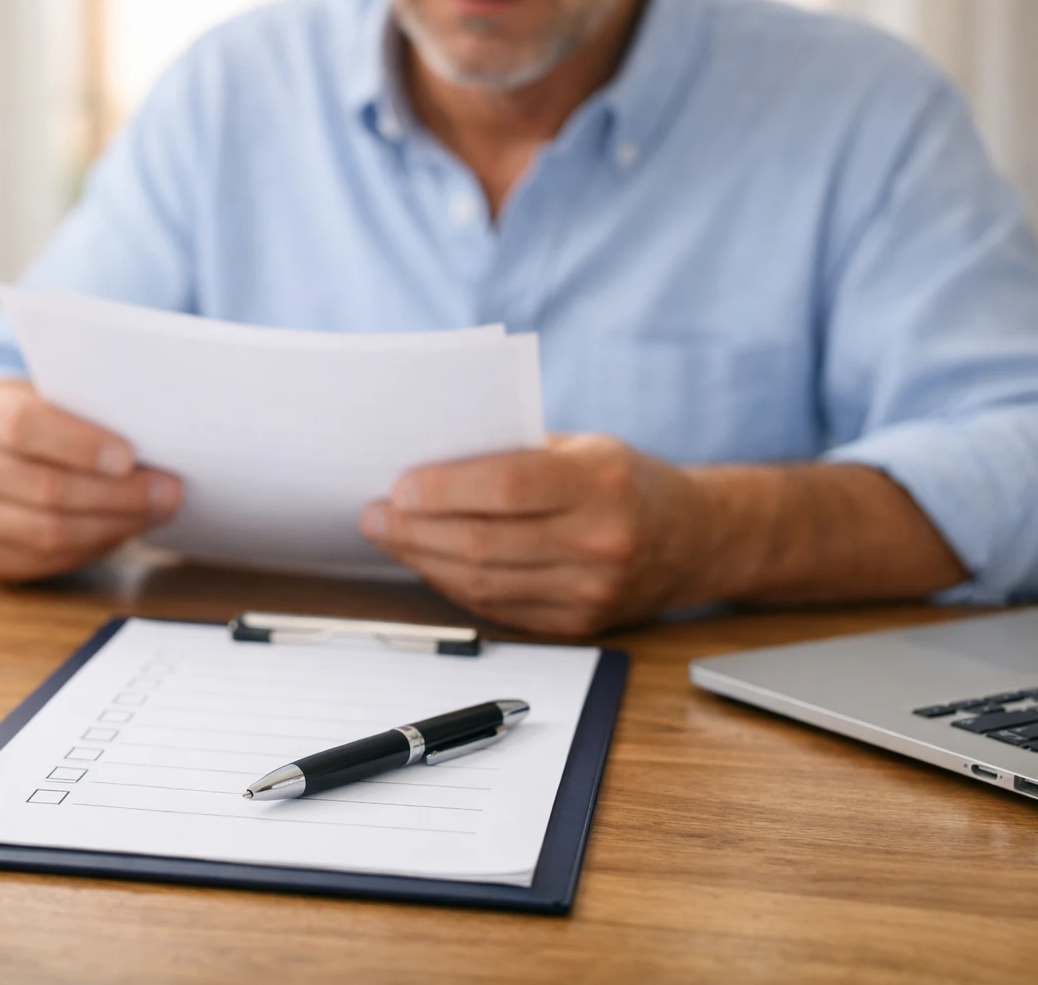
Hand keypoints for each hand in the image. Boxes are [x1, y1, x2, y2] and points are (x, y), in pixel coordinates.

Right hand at [0, 379, 180, 580]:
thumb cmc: (27, 419)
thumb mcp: (42, 395)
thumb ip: (81, 408)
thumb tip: (152, 436)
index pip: (24, 426)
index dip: (79, 444)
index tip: (129, 457)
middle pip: (46, 487)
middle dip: (118, 494)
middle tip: (167, 491)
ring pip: (49, 532)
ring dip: (114, 525)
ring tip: (155, 512)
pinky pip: (46, 560)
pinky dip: (92, 547)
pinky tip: (122, 530)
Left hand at [359, 434, 712, 636]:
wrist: (697, 539)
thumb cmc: (623, 479)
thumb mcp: (582, 445)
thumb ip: (514, 452)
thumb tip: (426, 462)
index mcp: (601, 482)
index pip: (506, 488)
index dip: (444, 490)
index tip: (398, 485)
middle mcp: (601, 541)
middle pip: (484, 544)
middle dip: (415, 531)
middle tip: (373, 515)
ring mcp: (592, 591)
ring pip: (484, 584)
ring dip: (424, 561)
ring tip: (389, 537)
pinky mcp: (578, 625)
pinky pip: (498, 608)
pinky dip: (454, 586)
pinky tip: (428, 563)